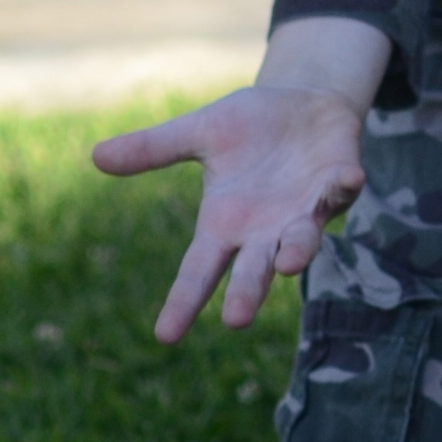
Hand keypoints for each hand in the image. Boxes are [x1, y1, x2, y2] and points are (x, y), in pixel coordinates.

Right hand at [93, 77, 370, 344]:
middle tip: (236, 320)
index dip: (184, 302)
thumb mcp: (199, 132)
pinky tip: (347, 179)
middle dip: (246, 293)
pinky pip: (342, 190)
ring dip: (298, 250)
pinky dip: (343, 187)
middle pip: (253, 270)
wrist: (304, 104)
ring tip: (289, 264)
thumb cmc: (249, 128)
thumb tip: (95, 156)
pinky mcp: (339, 184)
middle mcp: (265, 230)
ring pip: (301, 241)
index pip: (199, 270)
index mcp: (225, 223)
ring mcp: (305, 211)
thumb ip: (153, 149)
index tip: (165, 337)